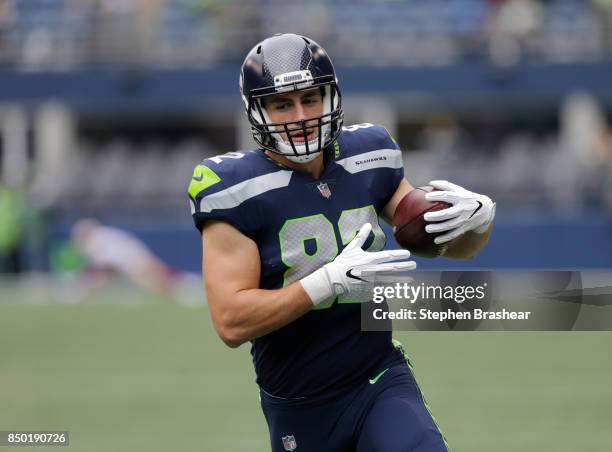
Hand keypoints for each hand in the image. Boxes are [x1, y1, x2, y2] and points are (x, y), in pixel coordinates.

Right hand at [300, 223, 415, 305]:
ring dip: (401, 279)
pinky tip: (397, 289)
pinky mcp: (369, 289)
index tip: (408, 254)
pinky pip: (382, 289)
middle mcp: (374, 270)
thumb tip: (368, 224)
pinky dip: (390, 289)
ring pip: (390, 280)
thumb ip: (362, 236)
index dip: (400, 255)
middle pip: (393, 268)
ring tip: (410, 279)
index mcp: (371, 259)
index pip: (389, 256)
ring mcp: (372, 280)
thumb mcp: (352, 247)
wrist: (334, 278)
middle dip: (405, 266)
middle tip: (414, 265)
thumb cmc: (343, 262)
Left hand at [423, 180, 495, 244]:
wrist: (485, 210)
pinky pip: (454, 234)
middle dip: (436, 216)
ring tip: (427, 229)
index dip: (437, 196)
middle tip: (425, 217)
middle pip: (448, 213)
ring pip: (450, 225)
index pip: (447, 196)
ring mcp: (465, 219)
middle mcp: (463, 209)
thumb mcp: (459, 190)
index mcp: (461, 198)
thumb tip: (430, 182)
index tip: (426, 197)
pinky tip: (435, 241)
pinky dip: (445, 238)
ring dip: (438, 228)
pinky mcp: (465, 228)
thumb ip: (446, 185)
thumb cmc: (467, 197)